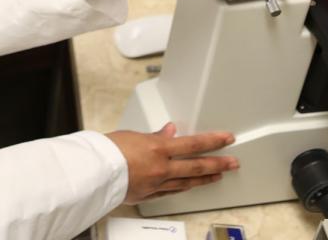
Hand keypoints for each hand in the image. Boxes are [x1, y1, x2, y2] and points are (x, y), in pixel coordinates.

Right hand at [106, 123, 237, 203]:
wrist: (94, 172)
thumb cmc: (107, 150)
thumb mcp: (133, 134)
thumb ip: (155, 135)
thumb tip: (170, 132)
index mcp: (158, 148)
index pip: (193, 144)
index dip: (214, 141)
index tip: (227, 139)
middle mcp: (161, 168)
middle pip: (196, 166)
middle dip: (218, 164)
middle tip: (233, 163)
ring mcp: (156, 184)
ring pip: (186, 182)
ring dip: (204, 179)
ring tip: (217, 176)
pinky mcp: (148, 195)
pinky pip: (171, 192)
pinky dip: (182, 188)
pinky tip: (189, 187)